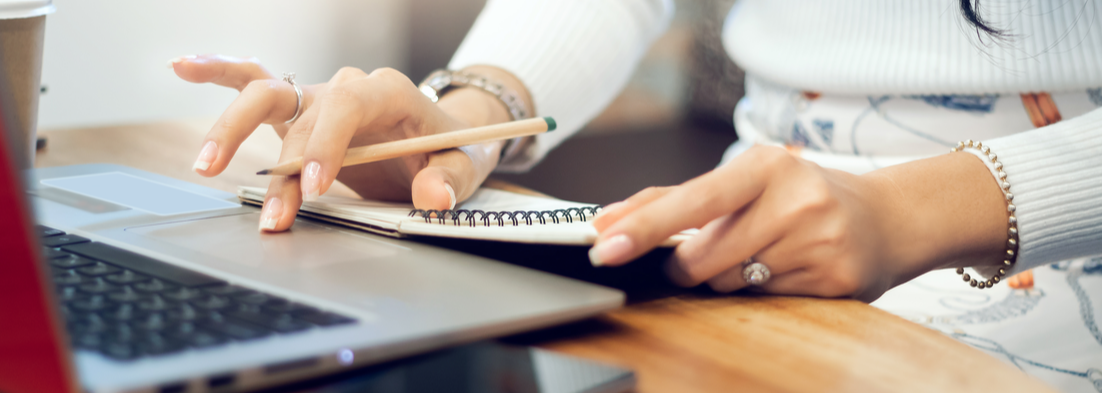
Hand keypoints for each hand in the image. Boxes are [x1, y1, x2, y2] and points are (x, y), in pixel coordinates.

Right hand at [170, 55, 527, 231]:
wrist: (442, 138)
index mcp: (387, 90)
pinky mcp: (299, 112)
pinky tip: (182, 66)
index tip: (313, 187)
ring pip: (265, 94)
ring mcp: (318, 97)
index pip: (346, 106)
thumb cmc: (450, 148)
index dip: (326, 144)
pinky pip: (254, 84)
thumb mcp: (464, 165)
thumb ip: (451, 180)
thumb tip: (434, 197)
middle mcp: (346, 86)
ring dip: (233, 129)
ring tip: (204, 166)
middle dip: (282, 160)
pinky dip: (219, 73)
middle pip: (300, 108)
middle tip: (275, 207)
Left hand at [590, 146, 1008, 301]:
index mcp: (764, 165)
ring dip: (728, 278)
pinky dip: (763, 290)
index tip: (604, 246)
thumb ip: (675, 199)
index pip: (692, 200)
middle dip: (689, 265)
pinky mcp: (836, 280)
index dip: (644, 227)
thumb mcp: (745, 180)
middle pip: (703, 259)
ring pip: (730, 285)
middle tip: (706, 253)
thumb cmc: (800, 196)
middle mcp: (794, 199)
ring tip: (763, 252)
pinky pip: (765, 302)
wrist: (888, 219)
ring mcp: (818, 241)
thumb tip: (608, 220)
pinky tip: (790, 268)